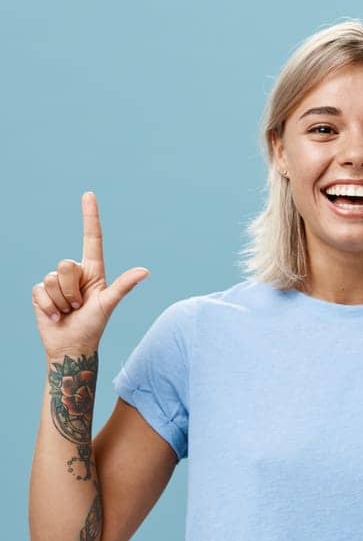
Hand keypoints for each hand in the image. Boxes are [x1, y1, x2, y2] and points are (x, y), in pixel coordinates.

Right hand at [32, 192, 149, 355]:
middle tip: (78, 305)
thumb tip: (146, 271)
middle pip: (66, 264)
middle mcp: (75, 274)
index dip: (90, 216)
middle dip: (72, 289)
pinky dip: (48, 306)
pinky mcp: (41, 293)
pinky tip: (55, 315)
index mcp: (94, 271)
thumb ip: (123, 286)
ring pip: (52, 278)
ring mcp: (57, 283)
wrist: (71, 346)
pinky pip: (39, 290)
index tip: (89, 194)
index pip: (92, 238)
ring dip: (60, 300)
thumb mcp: (108, 304)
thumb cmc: (93, 326)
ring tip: (68, 311)